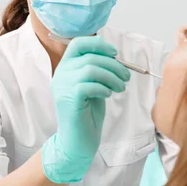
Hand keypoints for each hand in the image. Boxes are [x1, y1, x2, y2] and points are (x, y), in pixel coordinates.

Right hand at [42, 36, 130, 182]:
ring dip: (112, 76)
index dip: (98, 45)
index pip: (78, 44)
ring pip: (91, 69)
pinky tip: (108, 95)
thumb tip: (114, 57)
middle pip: (90, 57)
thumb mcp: (93, 86)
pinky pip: (89, 85)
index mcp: (65, 68)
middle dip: (113, 65)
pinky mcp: (68, 99)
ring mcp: (62, 87)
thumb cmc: (86, 114)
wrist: (76, 141)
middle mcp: (60, 74)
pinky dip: (103, 88)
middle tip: (126, 77)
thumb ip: (98, 71)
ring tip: (120, 87)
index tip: (115, 54)